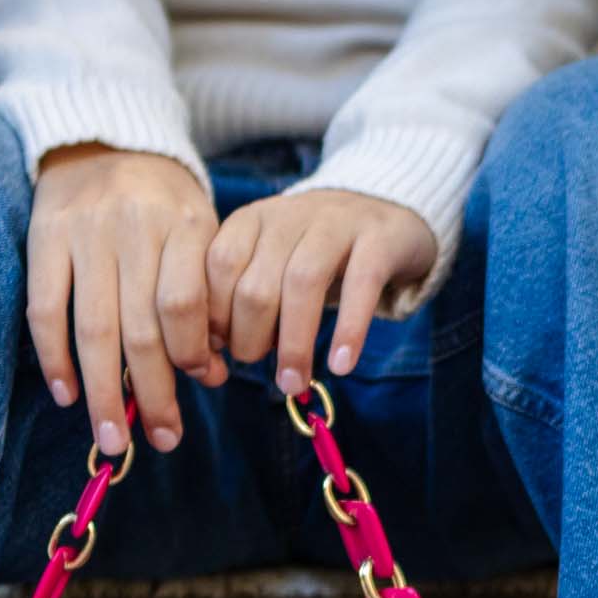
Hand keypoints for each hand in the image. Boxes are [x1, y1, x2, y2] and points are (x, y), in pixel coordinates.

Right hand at [27, 143, 226, 455]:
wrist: (103, 137)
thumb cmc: (161, 205)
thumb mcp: (198, 234)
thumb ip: (206, 299)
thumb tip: (210, 375)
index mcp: (183, 224)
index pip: (186, 305)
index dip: (191, 354)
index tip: (200, 385)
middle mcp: (133, 227)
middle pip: (142, 328)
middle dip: (154, 393)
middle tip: (164, 441)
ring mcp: (84, 233)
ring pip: (95, 328)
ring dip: (104, 393)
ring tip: (114, 439)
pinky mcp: (44, 238)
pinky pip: (45, 310)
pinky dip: (56, 359)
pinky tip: (68, 395)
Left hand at [206, 190, 436, 395]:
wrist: (384, 214)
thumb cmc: (314, 256)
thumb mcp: (269, 265)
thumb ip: (239, 298)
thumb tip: (213, 351)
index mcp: (252, 221)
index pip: (218, 267)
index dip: (215, 319)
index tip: (222, 355)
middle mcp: (289, 217)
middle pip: (256, 284)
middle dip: (251, 340)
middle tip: (263, 371)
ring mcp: (336, 223)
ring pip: (303, 283)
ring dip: (294, 344)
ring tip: (294, 383)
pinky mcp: (378, 239)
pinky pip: (360, 285)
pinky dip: (348, 329)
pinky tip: (340, 365)